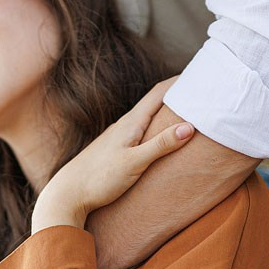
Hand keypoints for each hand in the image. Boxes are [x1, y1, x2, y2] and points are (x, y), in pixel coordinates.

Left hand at [32, 83, 193, 230]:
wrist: (67, 194)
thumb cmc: (99, 179)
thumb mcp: (134, 163)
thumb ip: (161, 145)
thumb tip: (189, 126)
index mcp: (130, 123)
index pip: (159, 92)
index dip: (180, 81)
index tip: (200, 74)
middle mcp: (124, 125)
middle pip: (155, 101)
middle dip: (177, 94)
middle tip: (201, 89)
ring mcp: (118, 136)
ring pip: (148, 116)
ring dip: (168, 110)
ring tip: (188, 110)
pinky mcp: (115, 149)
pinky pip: (142, 130)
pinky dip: (157, 126)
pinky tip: (160, 135)